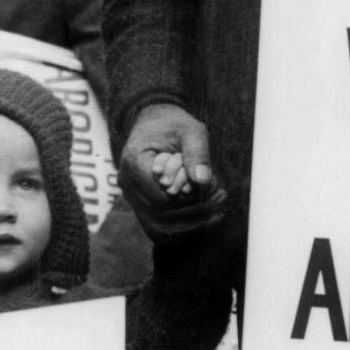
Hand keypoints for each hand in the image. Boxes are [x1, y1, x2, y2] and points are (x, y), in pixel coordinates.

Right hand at [120, 104, 224, 239]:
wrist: (154, 123)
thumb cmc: (173, 124)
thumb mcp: (190, 130)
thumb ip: (197, 153)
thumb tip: (202, 180)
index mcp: (134, 162)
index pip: (161, 196)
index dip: (188, 199)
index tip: (214, 193)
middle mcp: (128, 183)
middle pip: (161, 214)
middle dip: (193, 212)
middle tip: (221, 202)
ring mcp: (131, 196)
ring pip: (158, 225)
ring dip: (189, 222)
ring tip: (217, 213)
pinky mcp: (139, 203)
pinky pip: (156, 226)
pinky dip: (180, 225)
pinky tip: (203, 219)